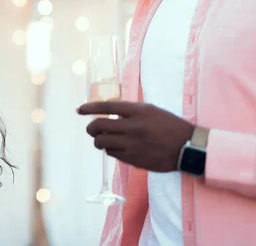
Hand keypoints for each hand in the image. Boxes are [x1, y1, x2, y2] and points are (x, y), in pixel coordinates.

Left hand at [77, 101, 194, 171]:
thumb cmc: (169, 126)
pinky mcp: (134, 159)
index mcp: (138, 111)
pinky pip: (112, 154)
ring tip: (104, 139)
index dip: (89, 108)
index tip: (79, 110)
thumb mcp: (151, 110)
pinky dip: (110, 150)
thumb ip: (129, 111)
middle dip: (91, 128)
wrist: (188, 148)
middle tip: (92, 129)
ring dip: (99, 140)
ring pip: (101, 142)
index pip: (106, 107)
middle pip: (97, 126)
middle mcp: (133, 127)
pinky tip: (118, 148)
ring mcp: (132, 144)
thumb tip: (106, 113)